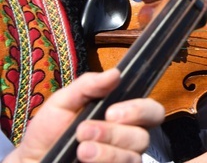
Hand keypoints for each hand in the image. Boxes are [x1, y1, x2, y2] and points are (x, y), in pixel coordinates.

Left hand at [5, 69, 163, 162]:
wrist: (33, 159)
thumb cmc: (50, 130)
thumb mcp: (63, 101)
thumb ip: (88, 85)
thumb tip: (116, 73)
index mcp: (124, 116)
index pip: (152, 112)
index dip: (140, 111)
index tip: (111, 111)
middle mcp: (128, 139)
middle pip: (143, 136)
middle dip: (115, 133)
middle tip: (85, 130)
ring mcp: (122, 160)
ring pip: (133, 157)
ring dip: (106, 151)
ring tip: (81, 148)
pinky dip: (104, 162)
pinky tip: (83, 160)